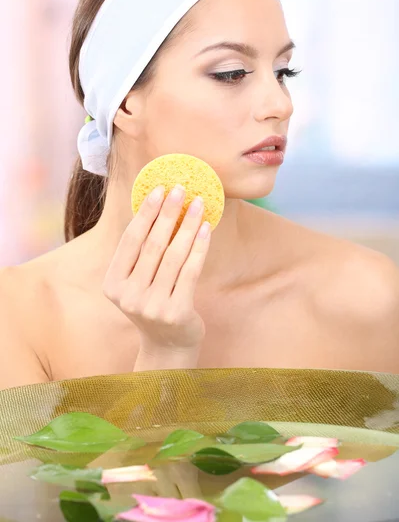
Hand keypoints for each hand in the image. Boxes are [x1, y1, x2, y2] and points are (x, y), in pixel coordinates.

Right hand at [102, 184, 210, 368]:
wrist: (169, 345)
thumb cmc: (154, 302)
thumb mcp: (139, 281)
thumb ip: (143, 252)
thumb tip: (161, 205)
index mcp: (113, 284)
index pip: (130, 240)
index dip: (146, 212)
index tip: (159, 189)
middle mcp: (129, 296)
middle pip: (152, 245)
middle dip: (168, 213)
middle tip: (181, 189)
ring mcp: (152, 306)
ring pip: (173, 256)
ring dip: (188, 226)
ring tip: (198, 204)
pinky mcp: (176, 312)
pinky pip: (191, 271)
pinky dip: (200, 247)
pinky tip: (206, 229)